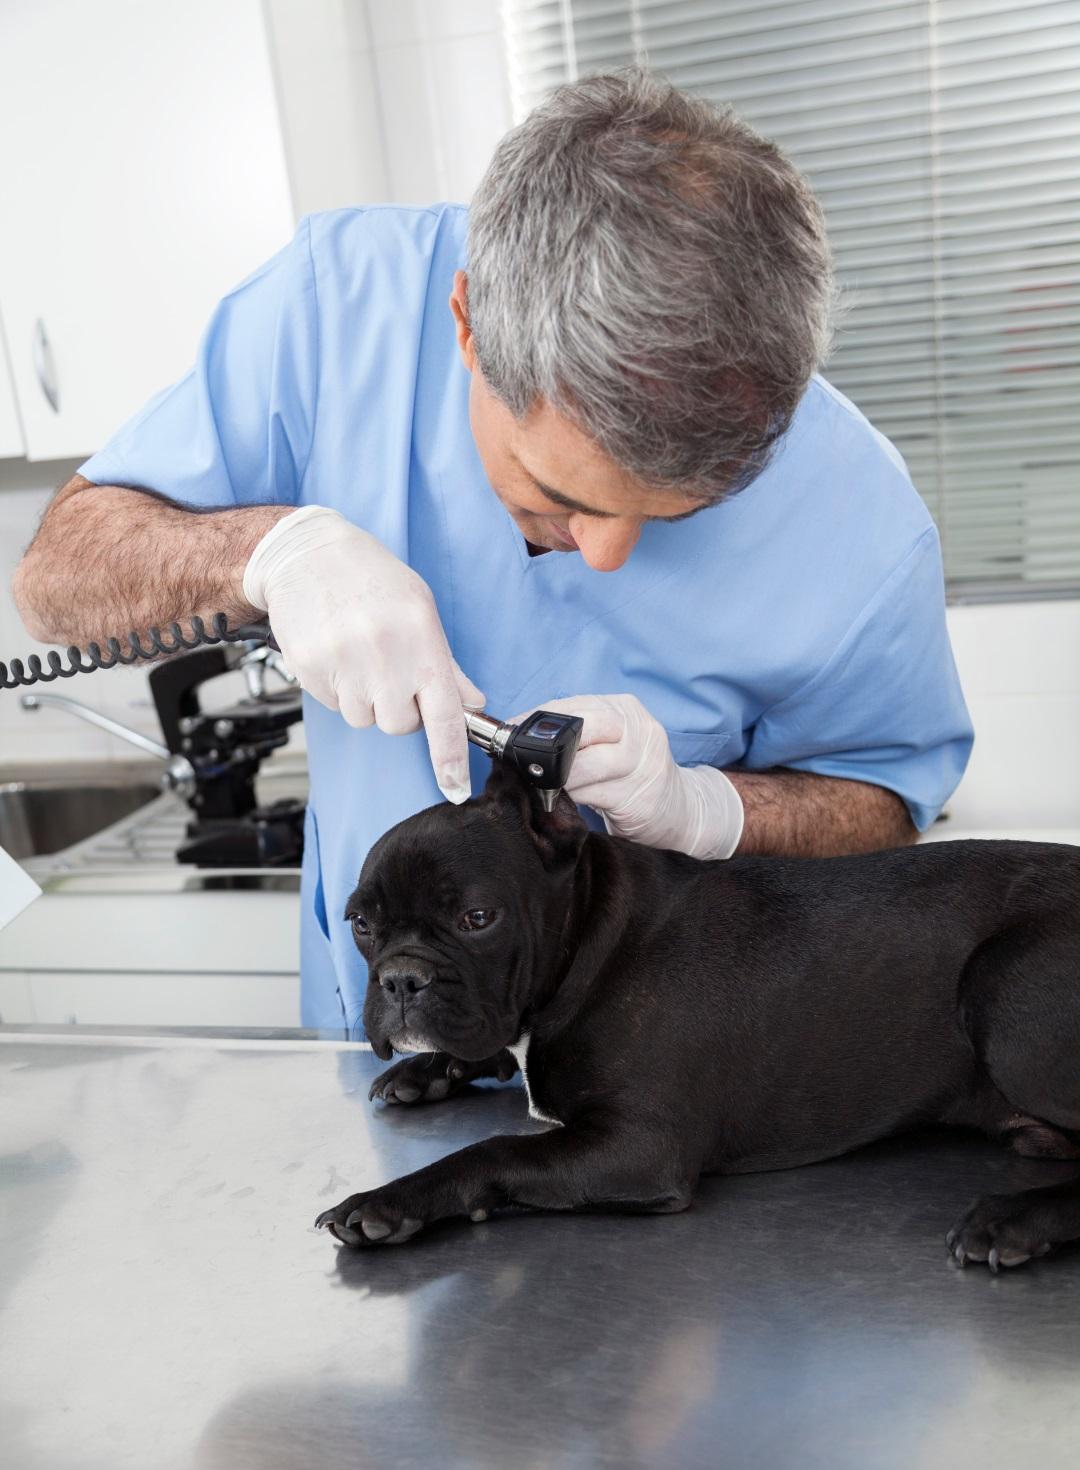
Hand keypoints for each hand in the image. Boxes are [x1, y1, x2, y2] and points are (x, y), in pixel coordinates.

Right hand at [243, 506, 483, 801]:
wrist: (307, 553)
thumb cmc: (371, 579)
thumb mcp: (420, 610)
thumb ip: (445, 664)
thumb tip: (472, 703)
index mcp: (421, 639)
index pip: (444, 712)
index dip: (450, 756)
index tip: (456, 787)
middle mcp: (384, 653)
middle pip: (399, 724)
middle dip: (398, 708)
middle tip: (389, 672)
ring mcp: (344, 663)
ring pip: (364, 719)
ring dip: (365, 699)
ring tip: (359, 656)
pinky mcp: (311, 669)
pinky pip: (333, 705)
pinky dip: (337, 689)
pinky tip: (336, 653)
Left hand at [510, 694, 743, 858]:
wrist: (681, 810)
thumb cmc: (632, 775)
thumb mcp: (611, 743)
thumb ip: (577, 734)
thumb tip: (520, 736)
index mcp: (626, 709)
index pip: (574, 706)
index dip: (537, 718)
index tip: (509, 732)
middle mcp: (640, 730)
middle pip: (584, 727)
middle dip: (549, 747)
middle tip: (528, 763)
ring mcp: (644, 763)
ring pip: (585, 764)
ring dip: (558, 778)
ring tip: (546, 786)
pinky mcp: (641, 796)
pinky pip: (594, 795)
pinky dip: (574, 798)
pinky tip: (568, 801)